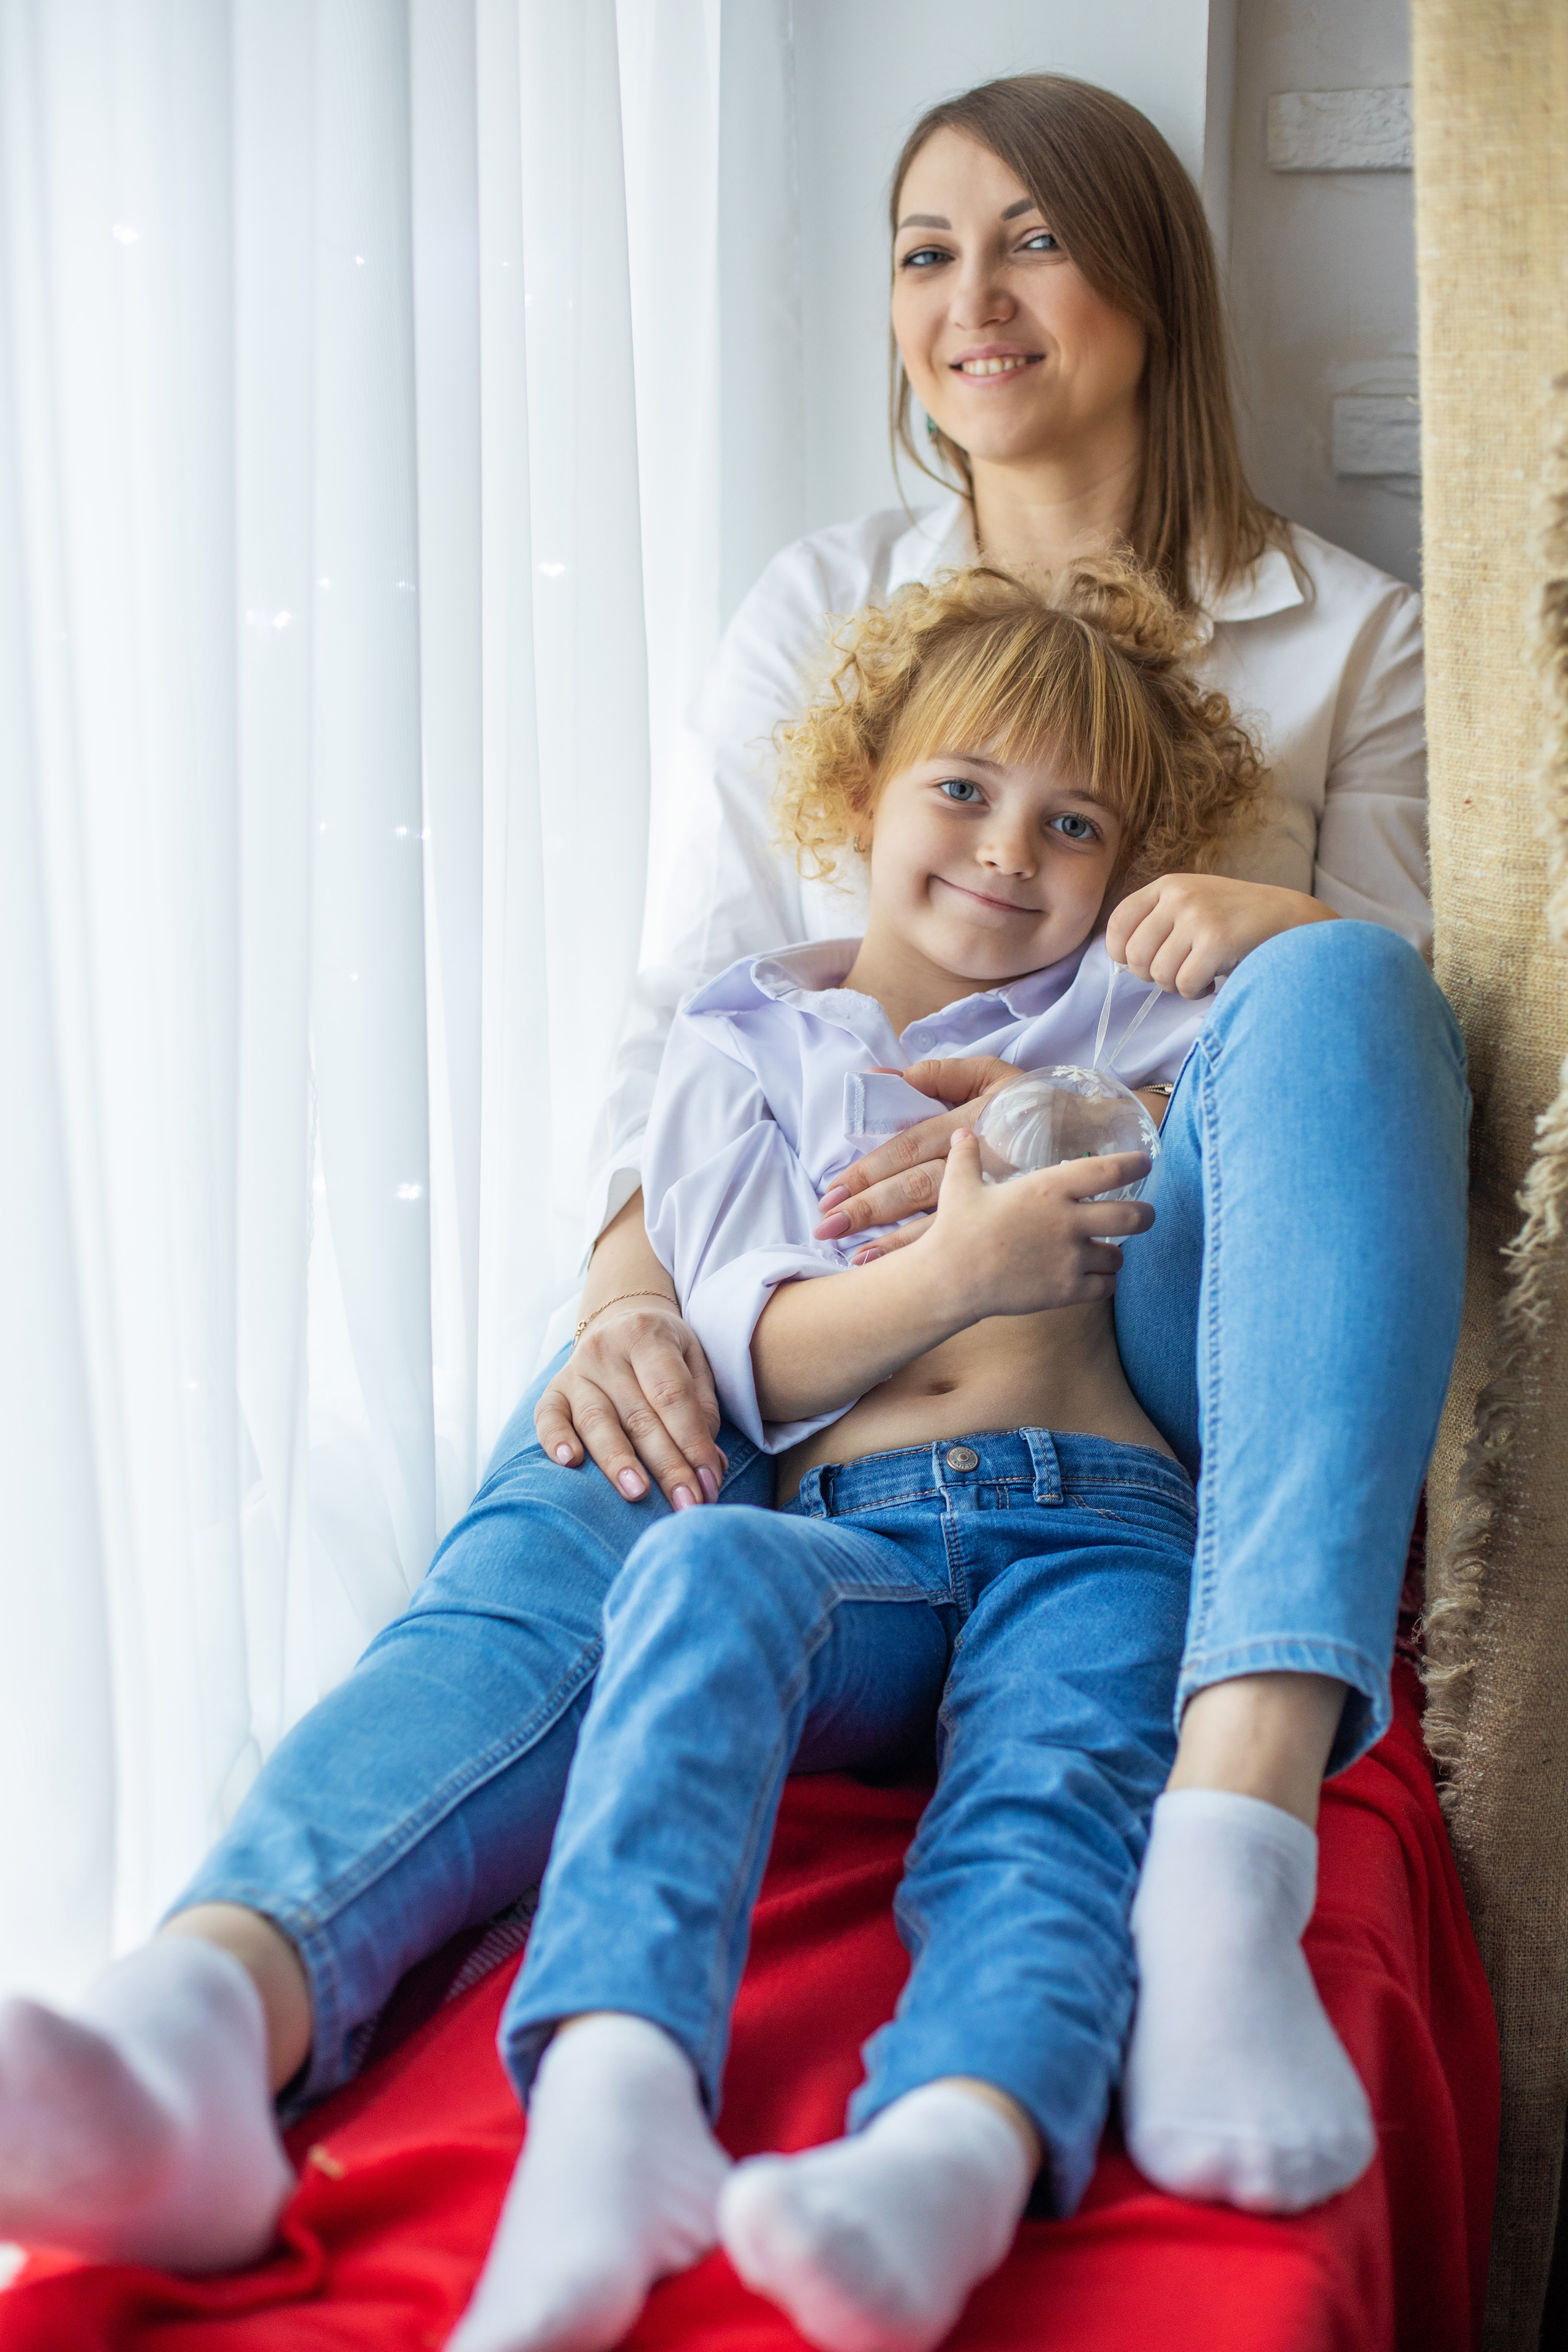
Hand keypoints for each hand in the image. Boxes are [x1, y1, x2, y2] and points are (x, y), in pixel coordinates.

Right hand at [534, 1295, 726, 1510]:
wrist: (619, 1319)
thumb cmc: (666, 1352)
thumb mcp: (695, 1363)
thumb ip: (703, 1411)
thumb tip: (711, 1468)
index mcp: (646, 1335)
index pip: (672, 1394)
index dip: (693, 1441)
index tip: (710, 1482)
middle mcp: (606, 1351)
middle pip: (639, 1416)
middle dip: (667, 1466)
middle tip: (687, 1504)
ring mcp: (575, 1371)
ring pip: (596, 1422)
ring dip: (618, 1462)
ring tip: (638, 1493)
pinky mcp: (552, 1390)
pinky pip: (547, 1417)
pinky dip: (556, 1440)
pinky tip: (569, 1462)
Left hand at [813, 1054, 1020, 1256]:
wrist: (1100, 1127)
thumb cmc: (1036, 1099)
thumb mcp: (993, 1074)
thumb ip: (941, 1074)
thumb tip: (888, 1076)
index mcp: (970, 1121)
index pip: (908, 1146)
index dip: (870, 1170)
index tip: (833, 1191)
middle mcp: (980, 1159)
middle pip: (915, 1188)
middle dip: (869, 1210)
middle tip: (827, 1229)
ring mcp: (999, 1191)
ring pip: (940, 1218)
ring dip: (895, 1242)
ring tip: (857, 1259)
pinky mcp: (1014, 1212)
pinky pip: (971, 1235)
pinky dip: (936, 1253)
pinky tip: (910, 1272)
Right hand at [912, 1128, 1153, 1318]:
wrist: (950, 1280)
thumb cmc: (956, 1230)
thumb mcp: (959, 1185)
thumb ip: (967, 1155)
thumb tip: (963, 1133)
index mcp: (1049, 1189)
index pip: (1109, 1170)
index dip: (1134, 1165)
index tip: (1143, 1163)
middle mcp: (1069, 1222)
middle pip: (1134, 1217)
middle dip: (1146, 1215)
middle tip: (1144, 1214)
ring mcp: (1071, 1259)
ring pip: (1119, 1257)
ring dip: (1114, 1254)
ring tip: (1102, 1253)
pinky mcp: (1067, 1290)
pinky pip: (1106, 1287)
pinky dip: (1102, 1283)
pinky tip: (1091, 1279)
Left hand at [1106, 873, 1334, 997]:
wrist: (1289, 919)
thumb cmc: (1236, 920)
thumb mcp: (1193, 903)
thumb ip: (1157, 921)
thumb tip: (1121, 957)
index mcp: (1168, 885)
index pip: (1118, 922)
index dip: (1121, 952)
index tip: (1139, 964)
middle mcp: (1179, 897)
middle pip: (1134, 955)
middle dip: (1152, 975)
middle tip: (1177, 972)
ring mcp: (1198, 917)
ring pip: (1159, 974)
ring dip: (1176, 986)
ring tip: (1198, 975)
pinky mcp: (1217, 941)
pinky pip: (1184, 984)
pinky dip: (1195, 992)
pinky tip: (1211, 981)